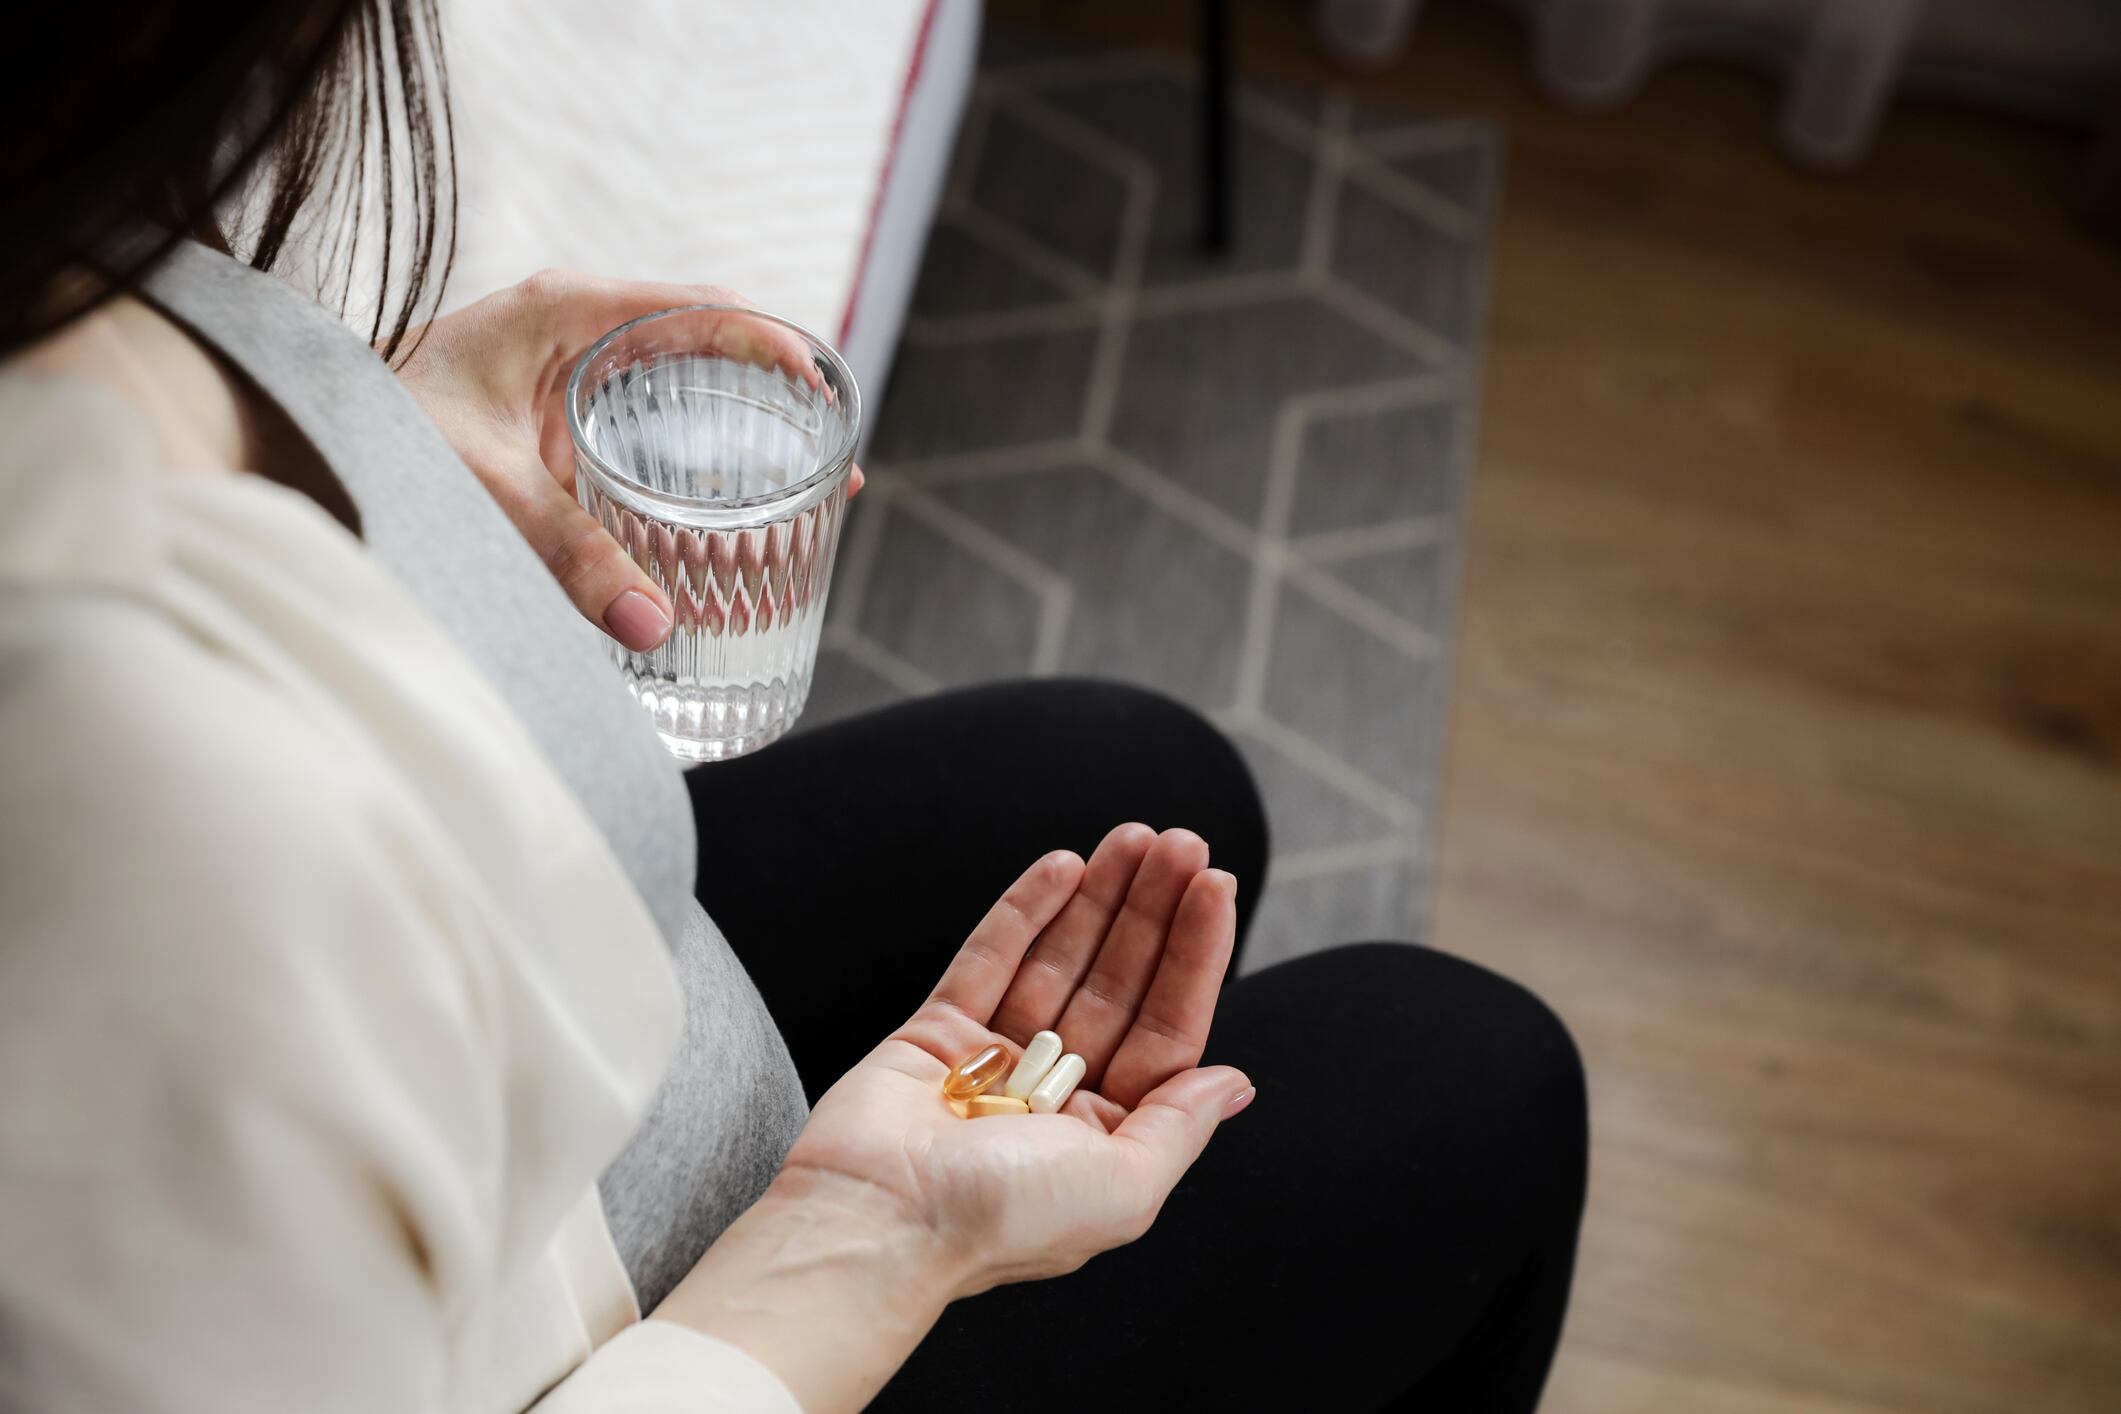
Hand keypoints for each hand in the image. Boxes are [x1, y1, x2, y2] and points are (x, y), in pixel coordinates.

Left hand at [393, 268, 862, 650]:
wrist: (288, 431)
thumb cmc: (371, 431)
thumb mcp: (482, 487)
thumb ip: (568, 554)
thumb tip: (653, 626)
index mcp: (568, 312)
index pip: (701, 307)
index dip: (774, 345)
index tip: (823, 398)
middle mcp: (575, 334)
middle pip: (705, 351)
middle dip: (774, 407)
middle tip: (826, 472)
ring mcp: (565, 377)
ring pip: (677, 395)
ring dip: (735, 443)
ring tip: (793, 506)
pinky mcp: (551, 423)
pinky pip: (640, 434)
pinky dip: (686, 472)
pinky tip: (711, 527)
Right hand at [781, 824, 1253, 1294]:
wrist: (878, 1221)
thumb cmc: (1000, 1219)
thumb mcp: (1124, 1189)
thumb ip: (1180, 1126)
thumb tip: (1235, 1082)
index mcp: (1107, 1134)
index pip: (1167, 1027)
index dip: (1195, 953)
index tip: (1213, 884)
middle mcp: (1057, 1095)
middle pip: (1119, 982)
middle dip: (1152, 910)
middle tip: (1179, 842)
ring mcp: (995, 1059)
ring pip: (1060, 960)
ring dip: (1099, 897)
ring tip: (1135, 838)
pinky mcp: (936, 1031)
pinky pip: (990, 957)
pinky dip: (1026, 910)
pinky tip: (1065, 866)